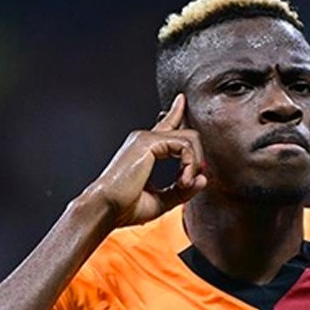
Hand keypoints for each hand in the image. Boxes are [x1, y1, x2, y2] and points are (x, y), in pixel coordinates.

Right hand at [82, 94, 206, 227]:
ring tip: (183, 184)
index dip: (176, 113)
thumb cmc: (125, 208)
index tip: (181, 100)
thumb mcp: (161, 200)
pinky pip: (184, 144)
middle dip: (196, 159)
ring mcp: (145, 137)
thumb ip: (182, 190)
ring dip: (194, 164)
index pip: (165, 125)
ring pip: (190, 138)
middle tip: (187, 184)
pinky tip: (182, 181)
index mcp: (144, 149)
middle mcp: (144, 139)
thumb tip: (203, 179)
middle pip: (187, 134)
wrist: (105, 209)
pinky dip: (189, 164)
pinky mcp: (148, 141)